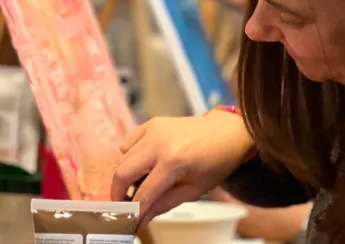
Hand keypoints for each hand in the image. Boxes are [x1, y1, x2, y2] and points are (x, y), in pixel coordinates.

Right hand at [112, 111, 253, 226]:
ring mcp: (153, 130)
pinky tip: (141, 164)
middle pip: (122, 173)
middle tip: (123, 205)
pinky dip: (128, 155)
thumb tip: (142, 218)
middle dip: (118, 193)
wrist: (226, 133)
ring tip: (135, 186)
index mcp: (173, 163)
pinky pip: (128, 142)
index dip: (135, 211)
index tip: (129, 221)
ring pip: (122, 157)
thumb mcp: (194, 190)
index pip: (143, 193)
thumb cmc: (215, 163)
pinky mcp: (152, 123)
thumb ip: (164, 204)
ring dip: (124, 175)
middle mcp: (159, 144)